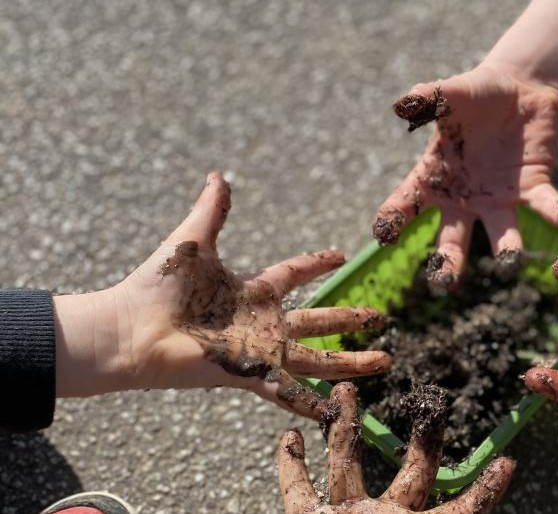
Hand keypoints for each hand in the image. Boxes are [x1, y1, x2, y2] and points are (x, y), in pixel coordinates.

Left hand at [54, 172, 390, 418]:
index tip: (339, 254)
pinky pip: (286, 392)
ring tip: (385, 361)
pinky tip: (335, 415)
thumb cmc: (156, 285)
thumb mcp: (193, 242)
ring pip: (317, 359)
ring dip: (350, 362)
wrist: (130, 327)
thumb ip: (211, 211)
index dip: (316, 262)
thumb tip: (218, 174)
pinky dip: (309, 405)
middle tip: (381, 317)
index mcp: (251, 290)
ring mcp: (259, 351)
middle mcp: (262, 322)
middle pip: (318, 320)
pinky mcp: (249, 374)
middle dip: (350, 319)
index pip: (293, 274)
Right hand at [275, 382, 513, 512]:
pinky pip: (297, 494)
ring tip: (347, 392)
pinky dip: (290, 468)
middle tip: (432, 400)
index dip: (484, 489)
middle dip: (421, 435)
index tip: (509, 462)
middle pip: (409, 470)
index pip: (461, 510)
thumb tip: (506, 489)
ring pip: (347, 466)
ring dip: (344, 428)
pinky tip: (289, 438)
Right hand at [374, 65, 557, 291]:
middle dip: (448, 262)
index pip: (406, 204)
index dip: (392, 219)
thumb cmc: (474, 95)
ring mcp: (499, 200)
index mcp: (434, 179)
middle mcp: (465, 199)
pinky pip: (544, 205)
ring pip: (501, 234)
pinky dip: (555, 213)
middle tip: (443, 284)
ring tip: (509, 264)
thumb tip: (403, 103)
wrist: (518, 90)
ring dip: (506, 250)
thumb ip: (427, 97)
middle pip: (452, 238)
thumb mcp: (449, 93)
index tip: (383, 236)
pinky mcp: (533, 190)